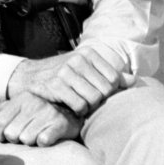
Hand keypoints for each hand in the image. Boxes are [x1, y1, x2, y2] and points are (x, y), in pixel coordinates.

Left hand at [0, 92, 81, 146]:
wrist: (70, 115)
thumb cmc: (36, 115)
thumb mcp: (14, 110)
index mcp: (20, 99)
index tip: (4, 137)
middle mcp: (34, 103)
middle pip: (12, 133)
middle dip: (15, 139)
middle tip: (24, 134)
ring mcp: (48, 113)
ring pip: (26, 139)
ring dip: (30, 142)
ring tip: (36, 135)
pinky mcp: (61, 124)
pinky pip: (43, 141)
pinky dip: (43, 144)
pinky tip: (47, 138)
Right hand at [7, 47, 123, 116]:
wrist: (29, 76)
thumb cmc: (62, 73)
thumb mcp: (85, 68)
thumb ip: (109, 74)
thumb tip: (134, 81)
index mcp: (89, 53)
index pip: (113, 79)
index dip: (109, 91)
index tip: (98, 94)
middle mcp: (78, 60)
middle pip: (105, 91)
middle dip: (99, 100)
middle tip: (89, 101)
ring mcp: (66, 72)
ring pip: (93, 99)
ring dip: (88, 107)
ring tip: (81, 104)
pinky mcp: (56, 86)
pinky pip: (79, 105)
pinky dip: (78, 110)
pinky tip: (72, 107)